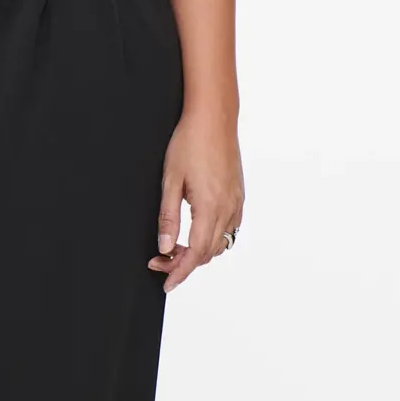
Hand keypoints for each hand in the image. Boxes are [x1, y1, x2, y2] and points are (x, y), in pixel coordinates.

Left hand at [147, 106, 243, 291]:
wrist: (214, 117)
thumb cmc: (189, 142)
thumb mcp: (170, 179)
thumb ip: (168, 216)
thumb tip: (164, 246)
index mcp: (209, 208)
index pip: (195, 254)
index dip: (179, 271)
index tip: (166, 283)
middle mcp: (228, 209)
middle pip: (208, 253)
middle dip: (184, 263)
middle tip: (160, 261)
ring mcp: (236, 202)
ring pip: (221, 243)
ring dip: (199, 252)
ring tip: (175, 247)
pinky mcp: (239, 194)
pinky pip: (229, 228)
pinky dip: (213, 238)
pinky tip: (197, 230)